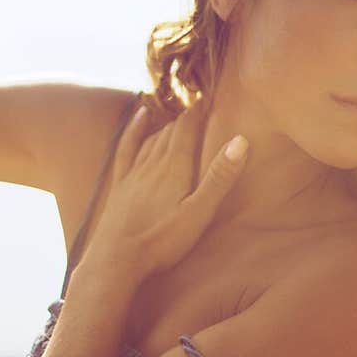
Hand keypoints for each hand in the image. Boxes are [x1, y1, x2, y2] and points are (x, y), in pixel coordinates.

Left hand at [90, 98, 248, 278]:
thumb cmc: (162, 240)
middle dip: (186, 117)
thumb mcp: (199, 212)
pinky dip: (135, 130)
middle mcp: (153, 164)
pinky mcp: (120, 186)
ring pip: (152, 139)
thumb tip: (240, 140)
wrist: (116, 260)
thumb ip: (219, 177)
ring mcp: (134, 174)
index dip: (199, 110)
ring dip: (166, 124)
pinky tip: (139, 118)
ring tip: (178, 117)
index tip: (210, 96)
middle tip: (200, 106)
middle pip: (171, 131)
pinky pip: (127, 148)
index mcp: (175, 167)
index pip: (188, 127)